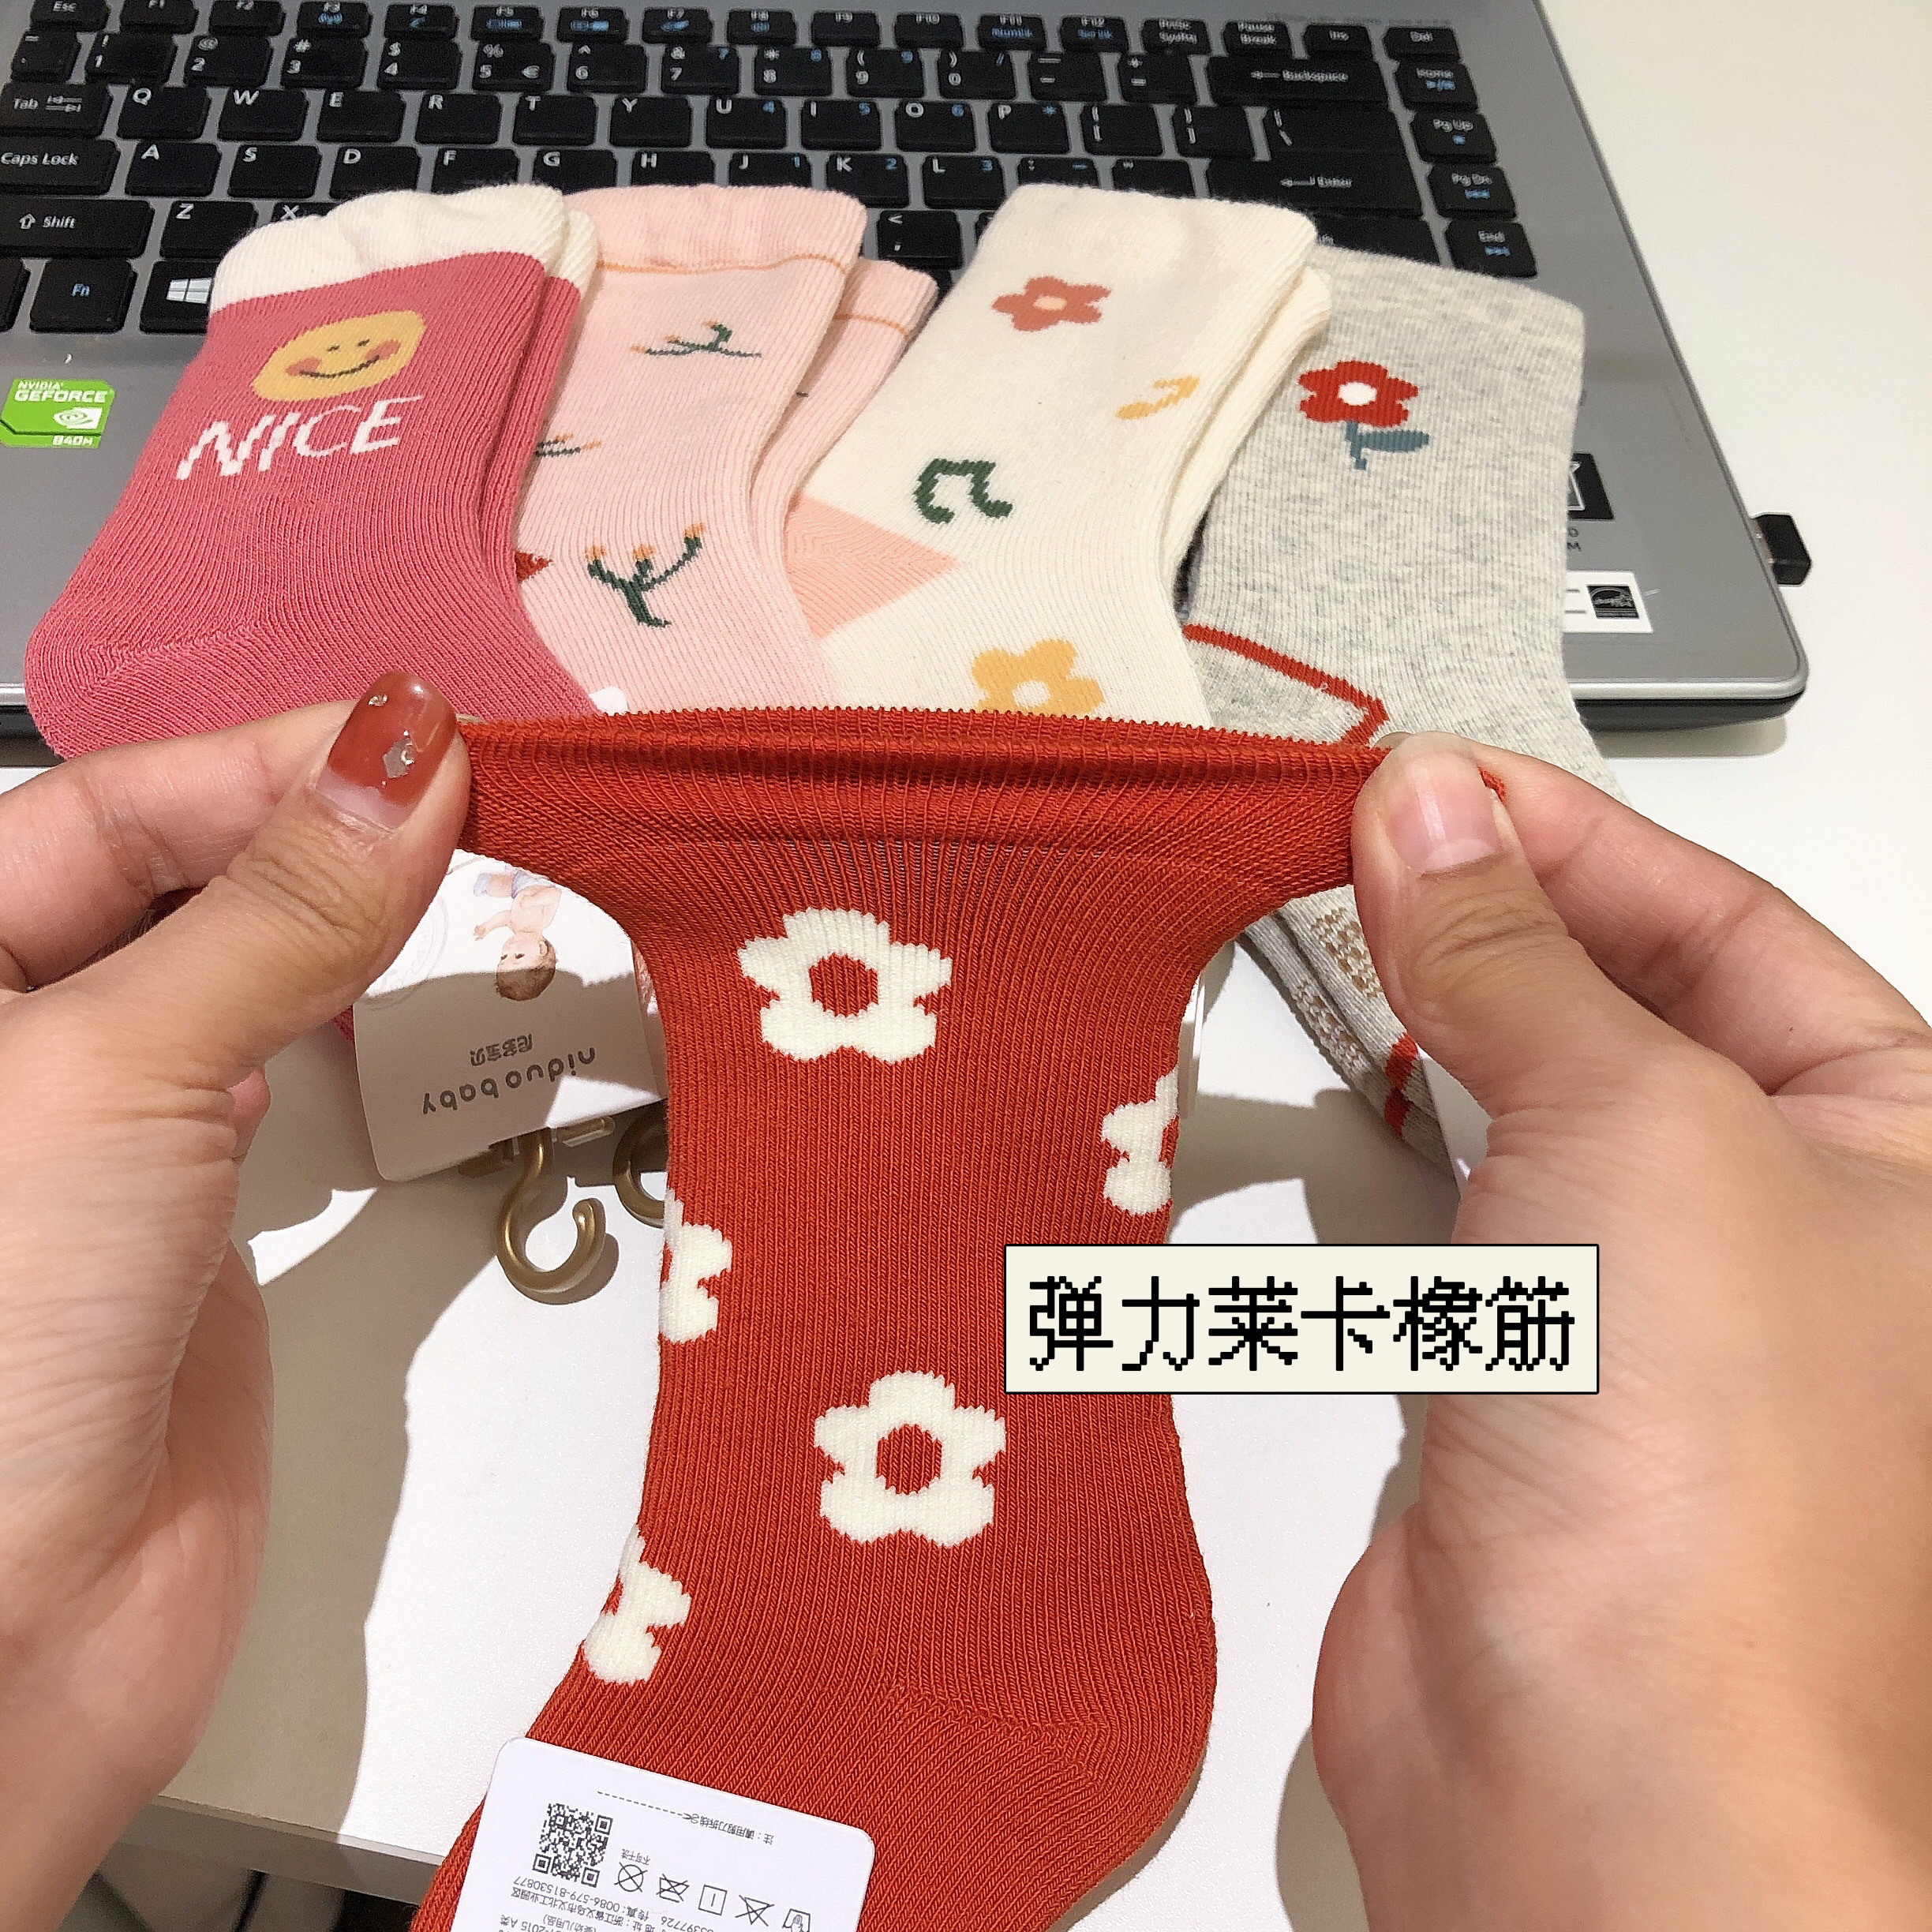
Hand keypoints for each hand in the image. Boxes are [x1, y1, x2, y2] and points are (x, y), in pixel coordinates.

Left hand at [0, 676, 465, 1931]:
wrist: (10, 1641)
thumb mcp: (118, 1069)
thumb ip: (275, 911)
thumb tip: (408, 749)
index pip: (107, 811)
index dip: (269, 766)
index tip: (426, 740)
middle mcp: (16, 1040)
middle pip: (180, 880)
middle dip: (322, 834)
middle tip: (479, 803)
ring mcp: (108, 1131)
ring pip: (243, 974)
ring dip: (353, 922)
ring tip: (471, 874)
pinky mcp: (198, 1220)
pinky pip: (286, 1078)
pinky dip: (358, 1026)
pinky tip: (410, 995)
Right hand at [1319, 734, 1931, 1926]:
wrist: (1592, 1769)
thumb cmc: (1711, 1487)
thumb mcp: (1634, 1120)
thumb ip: (1517, 952)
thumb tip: (1430, 808)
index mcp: (1901, 1147)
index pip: (1723, 923)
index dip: (1568, 835)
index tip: (1427, 782)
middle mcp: (1785, 1224)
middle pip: (1617, 1001)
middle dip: (1484, 916)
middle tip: (1353, 842)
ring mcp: (1643, 1304)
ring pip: (1515, 1103)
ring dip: (1418, 1023)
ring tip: (1320, 936)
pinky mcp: (1518, 1375)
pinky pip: (1439, 1213)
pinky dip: (1373, 1146)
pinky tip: (1321, 1090)